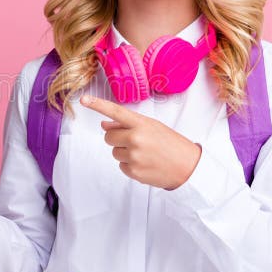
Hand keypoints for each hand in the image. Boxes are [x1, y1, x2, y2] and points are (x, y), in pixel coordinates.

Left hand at [79, 94, 201, 189]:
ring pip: (114, 151)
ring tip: (144, 153)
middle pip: (108, 136)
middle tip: (135, 141)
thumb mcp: (152, 127)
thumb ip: (128, 124)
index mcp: (141, 123)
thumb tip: (104, 125)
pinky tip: (144, 163)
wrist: (188, 166)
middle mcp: (135, 138)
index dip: (98, 105)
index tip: (83, 100)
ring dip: (124, 152)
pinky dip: (129, 165)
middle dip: (117, 138)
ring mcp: (133, 156)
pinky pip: (120, 165)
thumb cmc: (170, 143)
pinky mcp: (133, 171)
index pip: (115, 111)